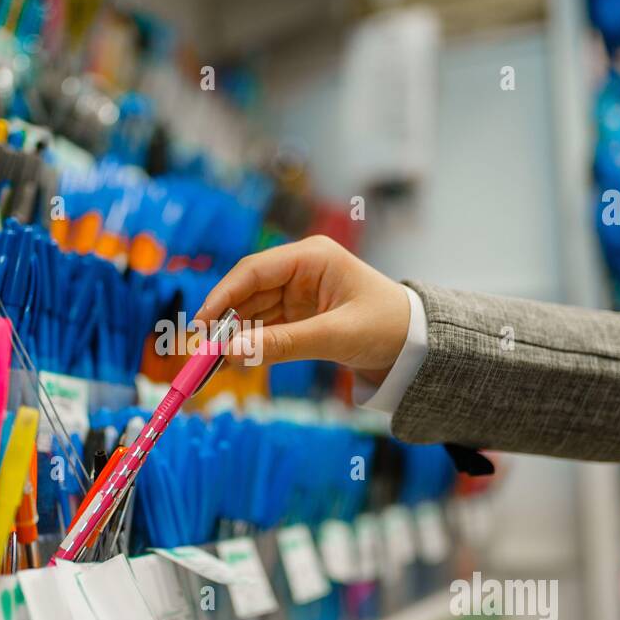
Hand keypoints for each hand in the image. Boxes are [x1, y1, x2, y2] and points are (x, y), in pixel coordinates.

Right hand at [195, 235, 410, 383]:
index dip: (222, 297)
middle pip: (247, 291)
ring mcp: (298, 292)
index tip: (200, 324)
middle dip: (223, 321)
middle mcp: (300, 269)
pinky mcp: (299, 315)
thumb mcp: (335, 336)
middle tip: (200, 351)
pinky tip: (233, 360)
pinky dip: (249, 344)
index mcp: (312, 257)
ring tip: (212, 362)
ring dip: (233, 335)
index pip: (254, 271)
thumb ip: (283, 344)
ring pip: (252, 311)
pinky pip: (265, 327)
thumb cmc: (388, 328)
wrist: (418, 346)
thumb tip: (231, 353)